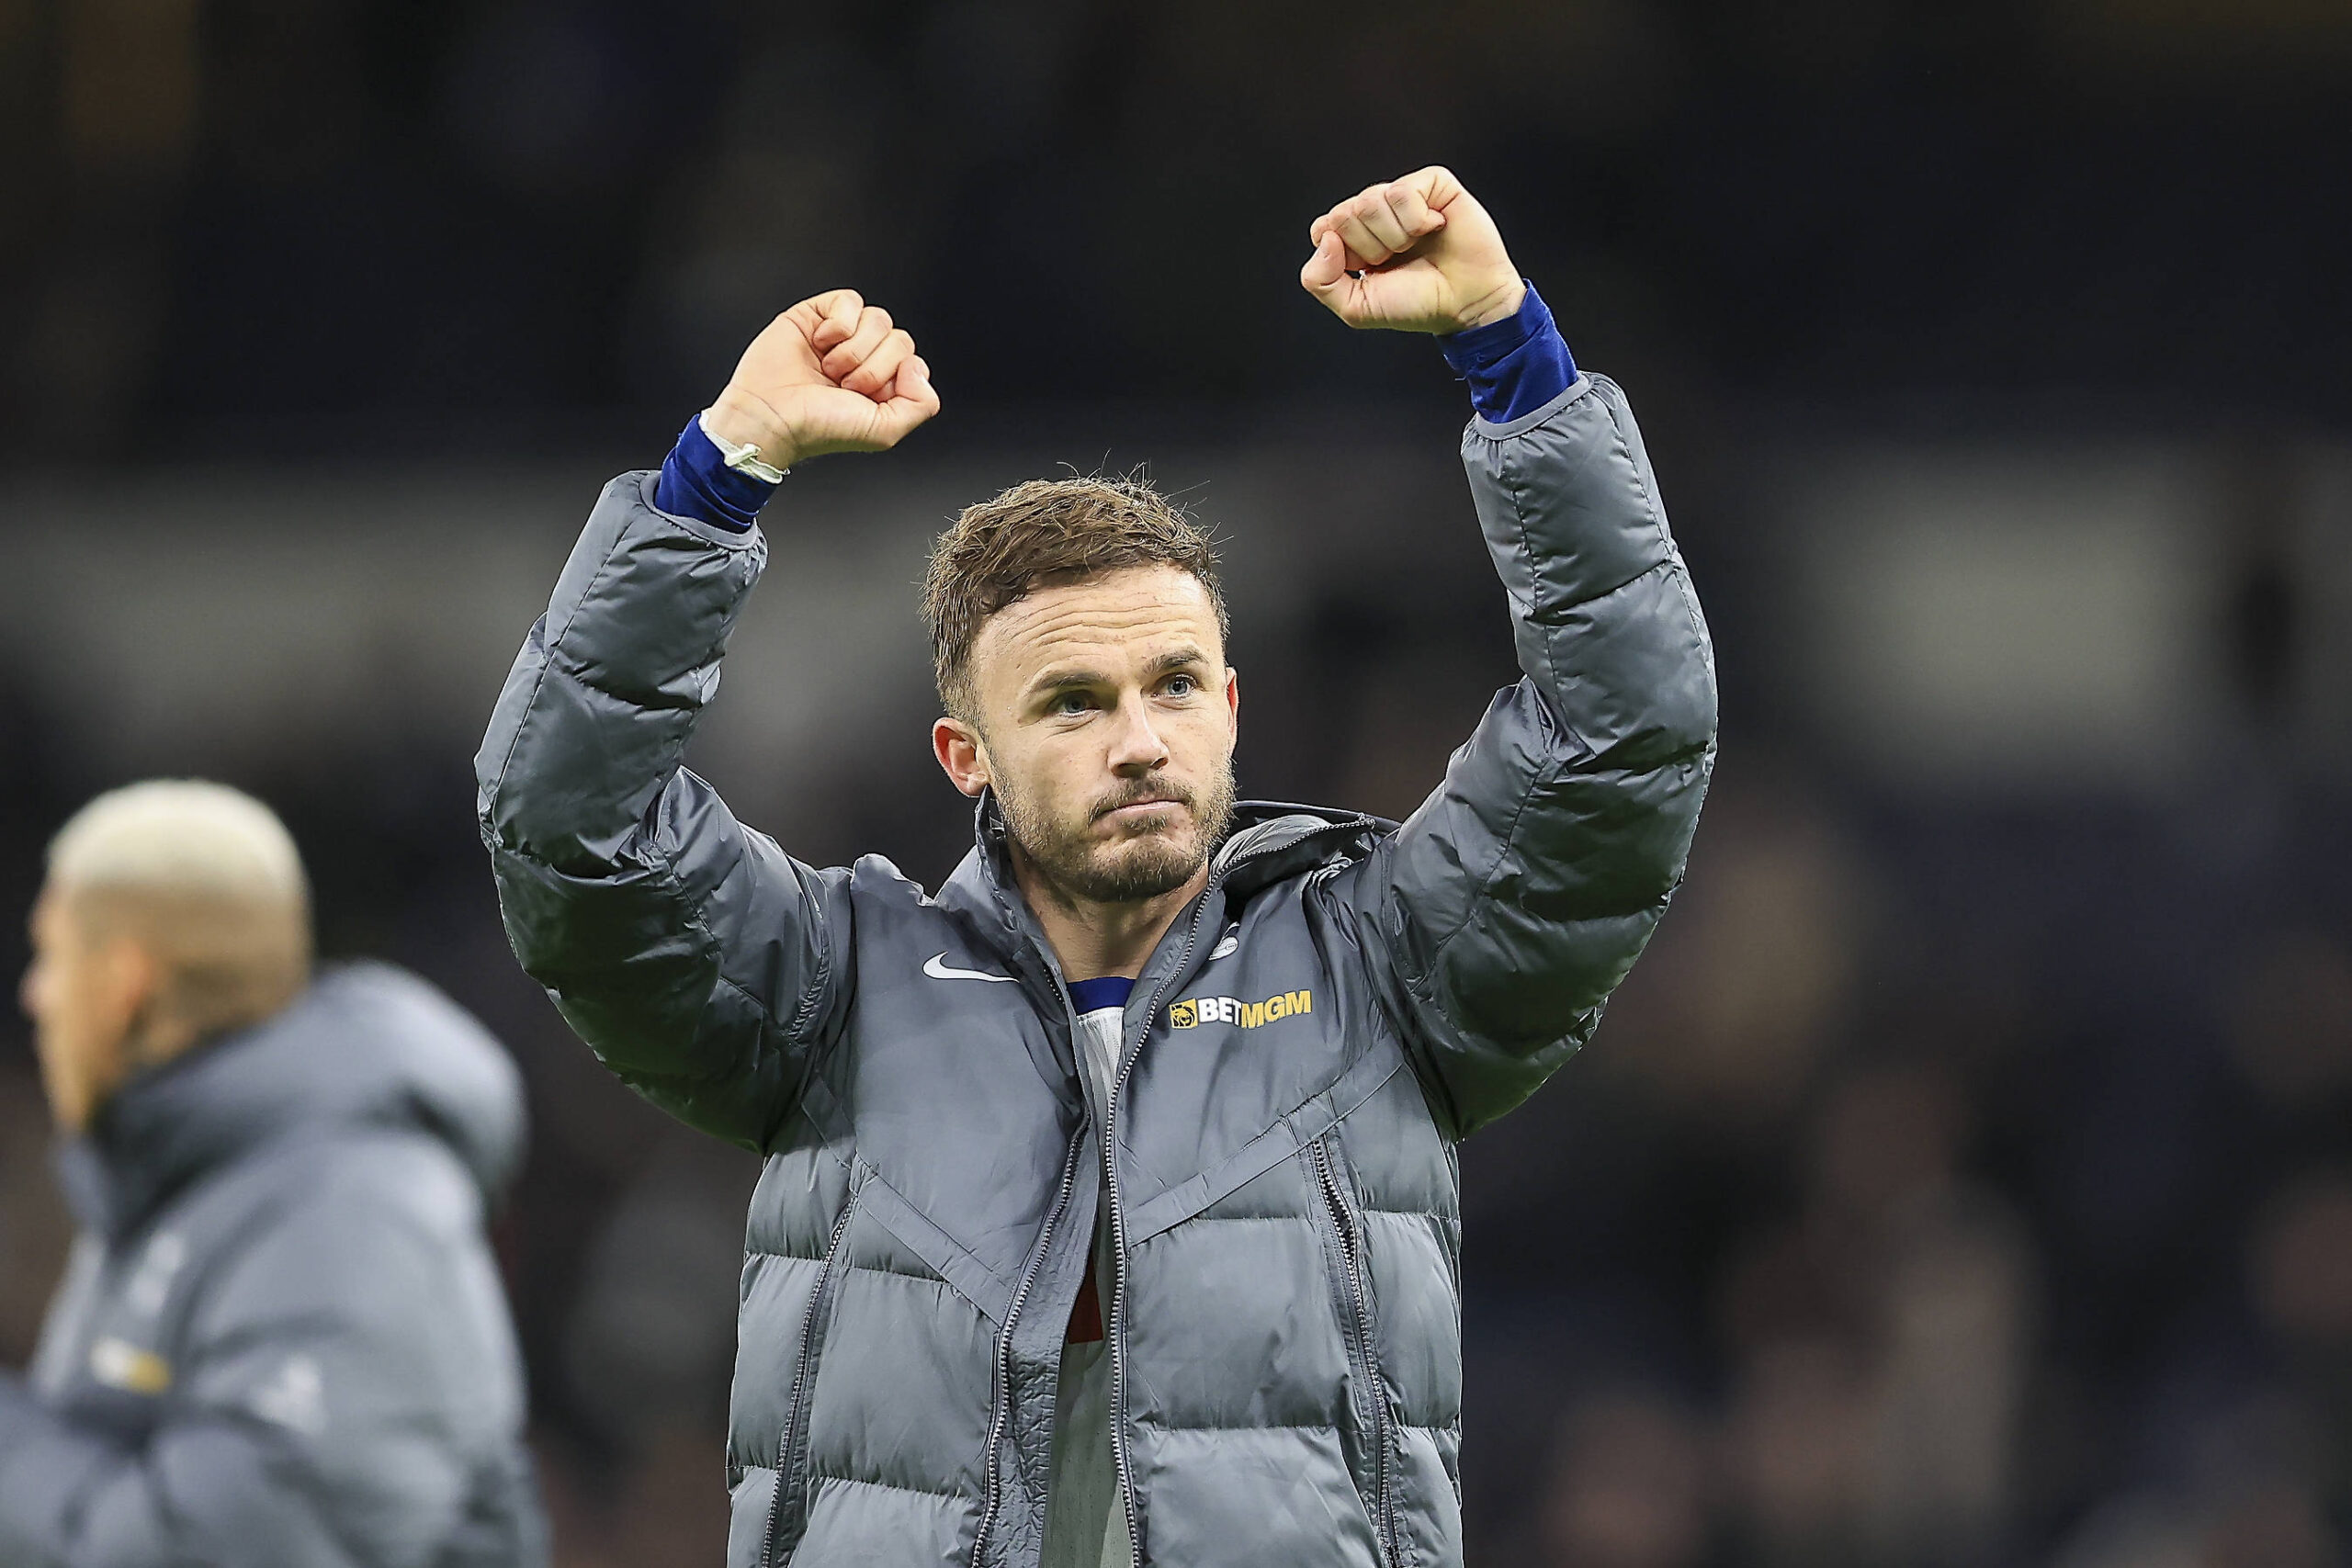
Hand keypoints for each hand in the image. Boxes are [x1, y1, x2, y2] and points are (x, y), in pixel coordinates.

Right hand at [702, 290, 940, 468]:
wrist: (771, 415)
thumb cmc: (818, 427)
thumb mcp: (884, 431)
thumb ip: (921, 405)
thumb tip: (918, 365)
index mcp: (884, 384)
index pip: (912, 361)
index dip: (894, 378)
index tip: (867, 397)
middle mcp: (866, 358)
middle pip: (899, 339)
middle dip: (873, 368)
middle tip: (844, 386)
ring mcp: (844, 336)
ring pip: (878, 319)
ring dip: (853, 350)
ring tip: (829, 370)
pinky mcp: (819, 314)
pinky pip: (851, 301)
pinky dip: (838, 324)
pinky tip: (820, 344)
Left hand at [1300, 168, 1524, 334]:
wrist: (1466, 302)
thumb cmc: (1418, 303)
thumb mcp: (1357, 308)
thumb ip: (1320, 281)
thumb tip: (1325, 237)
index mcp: (1355, 239)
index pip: (1323, 227)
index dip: (1344, 252)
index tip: (1368, 270)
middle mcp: (1376, 215)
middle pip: (1344, 214)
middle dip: (1370, 247)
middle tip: (1398, 260)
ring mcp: (1403, 197)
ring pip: (1370, 201)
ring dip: (1394, 236)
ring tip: (1416, 245)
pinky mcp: (1431, 183)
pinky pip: (1402, 191)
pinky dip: (1416, 219)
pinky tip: (1434, 227)